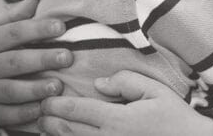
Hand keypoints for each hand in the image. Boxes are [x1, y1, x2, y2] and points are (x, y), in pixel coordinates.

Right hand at [0, 0, 72, 125]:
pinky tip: (41, 109)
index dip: (37, 29)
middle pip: (14, 63)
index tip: (60, 27)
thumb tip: (34, 1)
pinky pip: (2, 115)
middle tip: (67, 57)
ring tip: (57, 86)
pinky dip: (22, 114)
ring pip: (10, 91)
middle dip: (42, 60)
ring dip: (35, 90)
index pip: (12, 33)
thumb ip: (8, 15)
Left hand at [39, 71, 212, 135]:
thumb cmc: (175, 118)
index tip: (46, 100)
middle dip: (48, 121)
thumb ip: (126, 81)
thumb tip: (99, 84)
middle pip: (67, 131)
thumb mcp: (155, 91)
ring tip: (43, 129)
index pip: (77, 111)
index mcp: (116, 119)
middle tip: (38, 113)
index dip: (56, 105)